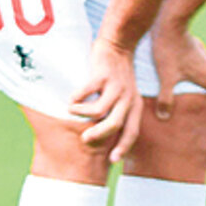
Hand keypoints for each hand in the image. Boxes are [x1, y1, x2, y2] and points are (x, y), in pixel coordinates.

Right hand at [68, 36, 142, 163]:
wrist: (119, 45)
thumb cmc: (118, 74)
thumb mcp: (126, 94)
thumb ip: (119, 111)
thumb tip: (102, 133)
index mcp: (135, 105)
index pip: (132, 131)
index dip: (123, 147)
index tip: (112, 160)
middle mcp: (128, 98)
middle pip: (115, 124)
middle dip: (98, 135)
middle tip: (84, 139)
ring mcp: (116, 86)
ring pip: (99, 110)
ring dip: (82, 113)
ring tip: (71, 110)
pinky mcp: (103, 75)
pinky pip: (87, 92)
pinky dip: (76, 99)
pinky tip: (71, 99)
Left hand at [151, 23, 205, 121]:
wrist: (170, 23)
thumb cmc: (168, 51)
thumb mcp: (166, 77)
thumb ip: (165, 98)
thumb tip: (164, 118)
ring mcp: (203, 58)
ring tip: (199, 100)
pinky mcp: (195, 51)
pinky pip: (202, 70)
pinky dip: (200, 80)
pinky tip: (186, 81)